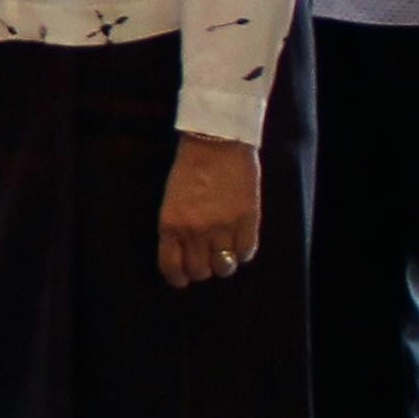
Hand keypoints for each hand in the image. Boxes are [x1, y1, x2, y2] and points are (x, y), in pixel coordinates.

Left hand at [158, 133, 262, 286]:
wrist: (217, 139)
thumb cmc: (190, 166)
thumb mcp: (171, 200)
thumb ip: (176, 229)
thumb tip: (185, 259)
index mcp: (170, 224)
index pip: (171, 268)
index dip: (179, 278)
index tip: (183, 277)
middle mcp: (195, 230)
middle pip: (200, 272)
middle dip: (203, 268)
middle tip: (207, 257)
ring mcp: (222, 227)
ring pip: (224, 267)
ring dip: (224, 263)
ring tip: (225, 250)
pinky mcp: (247, 220)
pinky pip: (246, 253)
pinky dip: (243, 251)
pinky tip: (240, 239)